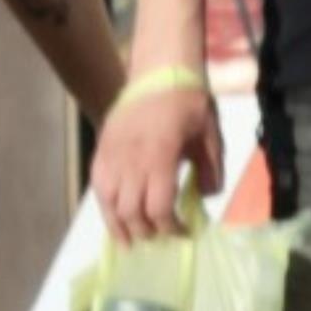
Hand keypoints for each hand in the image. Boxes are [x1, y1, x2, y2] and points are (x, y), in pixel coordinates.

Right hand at [90, 81, 223, 242]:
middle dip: (148, 231)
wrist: (160, 71)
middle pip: (133, 212)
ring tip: (134, 240)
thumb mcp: (211, 135)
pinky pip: (98, 187)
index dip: (170, 227)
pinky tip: (115, 219)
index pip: (159, 207)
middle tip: (162, 237)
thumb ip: (211, 169)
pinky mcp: (102, 149)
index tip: (183, 233)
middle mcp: (131, 159)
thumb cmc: (189, 102)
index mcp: (160, 155)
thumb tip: (205, 196)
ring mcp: (112, 154)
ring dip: (122, 226)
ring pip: (110, 203)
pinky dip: (106, 207)